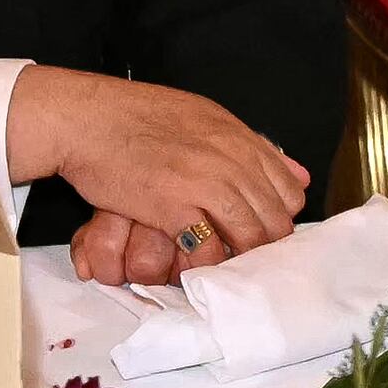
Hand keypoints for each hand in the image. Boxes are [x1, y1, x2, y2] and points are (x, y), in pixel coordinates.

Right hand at [6, 67, 308, 274]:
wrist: (88, 118)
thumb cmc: (138, 118)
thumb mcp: (208, 119)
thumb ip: (253, 148)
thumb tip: (299, 173)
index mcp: (241, 139)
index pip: (289, 192)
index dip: (278, 219)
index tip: (260, 232)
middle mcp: (233, 160)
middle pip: (274, 220)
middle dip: (262, 246)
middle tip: (241, 260)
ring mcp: (206, 182)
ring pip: (248, 237)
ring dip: (237, 260)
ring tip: (221, 269)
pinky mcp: (174, 205)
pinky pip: (207, 250)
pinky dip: (204, 265)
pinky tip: (192, 266)